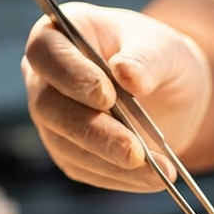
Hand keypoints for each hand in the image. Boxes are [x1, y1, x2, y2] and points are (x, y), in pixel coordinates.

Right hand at [23, 3, 211, 191]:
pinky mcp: (67, 151)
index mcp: (60, 35)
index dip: (69, 74)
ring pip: (65, 143)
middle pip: (48, 105)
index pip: (44, 50)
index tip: (106, 95)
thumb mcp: (165, 48)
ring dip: (110, 160)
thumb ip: (147, 59)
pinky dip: (120, 176)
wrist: (169, 91)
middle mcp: (44, 78)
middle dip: (93, 130)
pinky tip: (154, 177)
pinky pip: (85, 167)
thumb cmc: (159, 57)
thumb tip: (127, 76)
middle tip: (134, 150)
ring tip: (159, 170)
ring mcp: (52, 118)